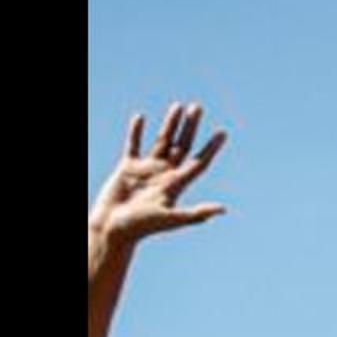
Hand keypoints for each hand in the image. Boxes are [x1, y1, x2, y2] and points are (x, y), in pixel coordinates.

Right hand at [88, 102, 228, 244]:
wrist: (112, 229)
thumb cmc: (141, 228)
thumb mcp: (171, 219)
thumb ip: (196, 213)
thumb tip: (223, 209)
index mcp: (176, 184)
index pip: (199, 162)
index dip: (211, 148)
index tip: (223, 133)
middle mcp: (164, 174)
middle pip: (182, 146)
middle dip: (190, 127)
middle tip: (197, 107)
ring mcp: (147, 170)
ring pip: (161, 142)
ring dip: (169, 124)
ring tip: (177, 106)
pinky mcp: (127, 168)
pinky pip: (133, 145)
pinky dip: (136, 132)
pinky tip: (140, 117)